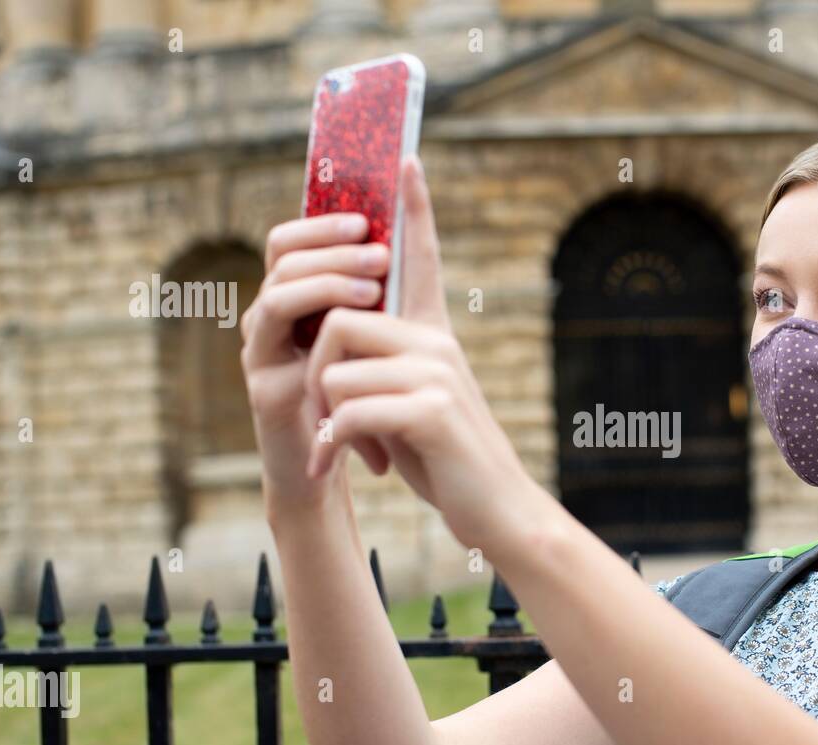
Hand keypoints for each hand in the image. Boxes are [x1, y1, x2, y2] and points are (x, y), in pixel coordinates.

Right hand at [239, 212, 396, 514]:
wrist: (343, 465)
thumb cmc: (364, 394)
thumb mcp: (376, 337)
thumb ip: (380, 292)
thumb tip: (407, 230)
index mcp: (294, 299)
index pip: (291, 241)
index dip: (322, 222)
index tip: (368, 218)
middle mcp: (269, 316)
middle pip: (282, 257)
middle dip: (332, 248)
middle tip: (379, 253)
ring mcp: (260, 349)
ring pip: (277, 294)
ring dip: (326, 283)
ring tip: (372, 291)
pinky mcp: (264, 386)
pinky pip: (281, 344)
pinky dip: (320, 329)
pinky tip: (355, 329)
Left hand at [303, 155, 552, 554]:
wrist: (499, 510)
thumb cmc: (447, 459)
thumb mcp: (410, 404)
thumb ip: (382, 367)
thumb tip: (335, 345)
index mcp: (434, 336)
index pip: (422, 259)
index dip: (414, 210)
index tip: (407, 160)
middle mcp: (437, 343)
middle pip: (341, 319)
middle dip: (318, 372)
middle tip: (328, 419)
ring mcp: (436, 373)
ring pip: (336, 366)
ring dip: (326, 415)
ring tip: (345, 448)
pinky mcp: (430, 410)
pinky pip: (350, 407)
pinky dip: (335, 442)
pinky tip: (346, 464)